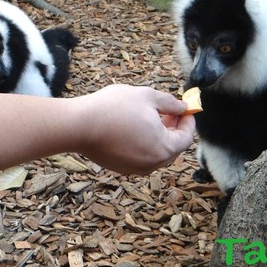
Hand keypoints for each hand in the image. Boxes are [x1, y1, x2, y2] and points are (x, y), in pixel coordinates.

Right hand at [77, 85, 195, 174]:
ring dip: (159, 135)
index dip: (188, 121)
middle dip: (174, 128)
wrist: (79, 125)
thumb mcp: (148, 97)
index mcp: (164, 149)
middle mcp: (152, 164)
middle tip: (170, 111)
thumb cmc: (115, 108)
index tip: (185, 108)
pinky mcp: (120, 167)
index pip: (186, 138)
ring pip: (156, 152)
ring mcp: (135, 168)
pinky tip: (135, 126)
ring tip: (151, 116)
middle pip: (173, 147)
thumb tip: (183, 107)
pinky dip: (144, 143)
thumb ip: (170, 103)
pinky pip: (140, 156)